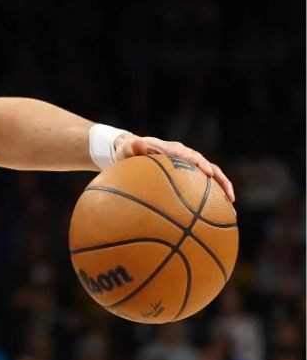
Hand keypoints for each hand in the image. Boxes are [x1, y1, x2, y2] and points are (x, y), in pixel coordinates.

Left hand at [114, 134, 235, 202]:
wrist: (131, 151)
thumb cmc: (128, 152)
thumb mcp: (128, 149)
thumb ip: (134, 147)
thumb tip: (137, 142)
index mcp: (173, 150)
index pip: (191, 155)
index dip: (200, 163)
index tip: (208, 173)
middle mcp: (185, 157)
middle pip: (209, 167)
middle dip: (221, 181)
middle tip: (230, 197)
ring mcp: (188, 167)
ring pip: (211, 178)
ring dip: (222, 191)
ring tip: (231, 210)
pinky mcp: (188, 176)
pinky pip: (203, 187)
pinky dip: (211, 198)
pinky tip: (216, 216)